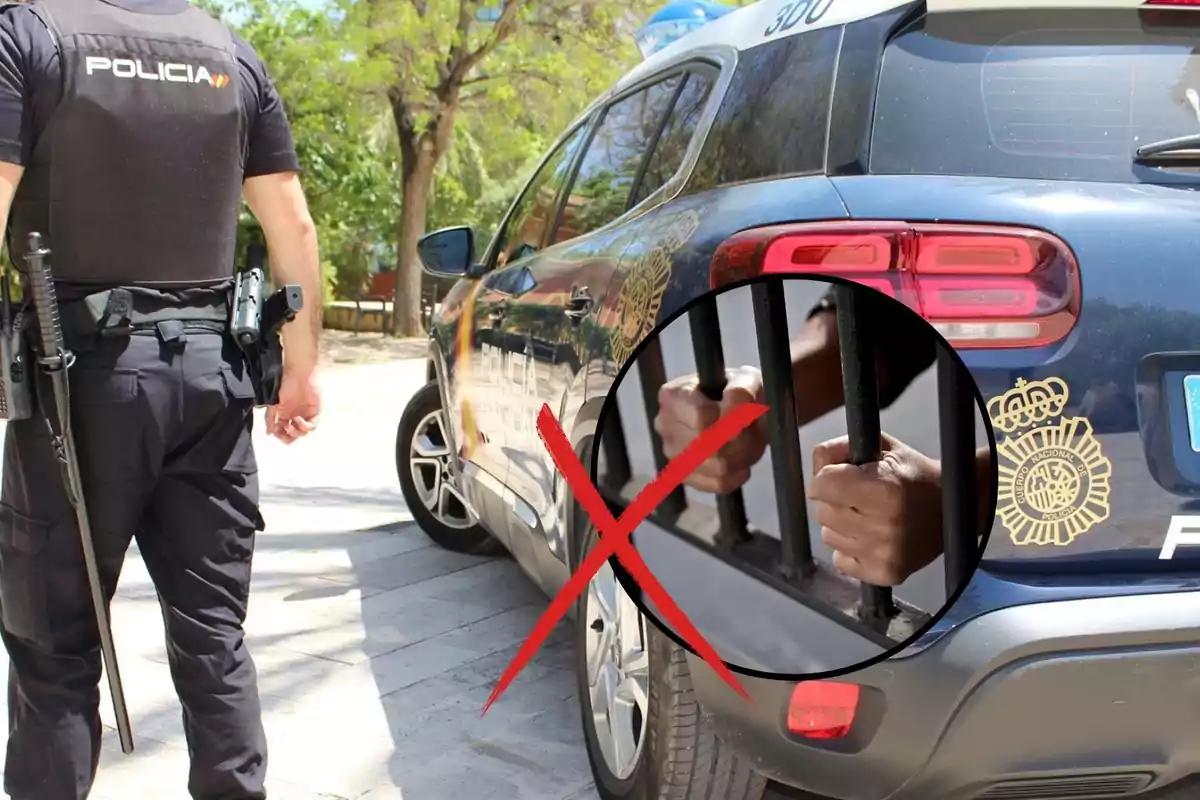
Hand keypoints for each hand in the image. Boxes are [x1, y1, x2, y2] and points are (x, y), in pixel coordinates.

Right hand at [267, 369, 320, 443]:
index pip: (284, 431)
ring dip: (296, 431)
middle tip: (286, 431)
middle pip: (294, 434)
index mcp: (285, 415)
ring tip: (292, 423)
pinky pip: (313, 424)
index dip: (281, 436)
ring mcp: (305, 414)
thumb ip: (270, 418)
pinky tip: (299, 420)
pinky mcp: (315, 412)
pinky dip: (305, 426)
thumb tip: (269, 432)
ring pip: (303, 432)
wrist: (298, 375)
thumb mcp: (272, 404)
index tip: (277, 435)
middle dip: (289, 436)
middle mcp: (295, 416)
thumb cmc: (284, 385)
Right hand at [654, 366, 767, 492]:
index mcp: (672, 395)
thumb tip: (733, 399)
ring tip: (749, 441)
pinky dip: (739, 473)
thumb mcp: (746, 379)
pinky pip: (719, 484)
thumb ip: (742, 388)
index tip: (744, 412)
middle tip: (752, 429)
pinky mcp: (686, 476)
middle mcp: (664, 425)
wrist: (737, 413)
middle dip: (742, 439)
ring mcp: (672, 454)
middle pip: (711, 446)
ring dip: (744, 456)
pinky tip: (741, 458)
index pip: (701, 416)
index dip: (731, 418)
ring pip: (718, 467)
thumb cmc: (739, 392)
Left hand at [809, 432, 942, 585]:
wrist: (954, 508)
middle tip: (859, 497)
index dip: (826, 477)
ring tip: (868, 517)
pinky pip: (840, 560)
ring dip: (841, 525)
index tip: (840, 476)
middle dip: (835, 501)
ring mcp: (885, 554)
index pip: (822, 485)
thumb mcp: (880, 447)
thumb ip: (839, 449)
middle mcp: (884, 525)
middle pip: (823, 512)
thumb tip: (816, 469)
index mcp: (884, 489)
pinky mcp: (886, 575)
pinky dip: (849, 549)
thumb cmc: (912, 474)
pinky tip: (870, 538)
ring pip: (829, 536)